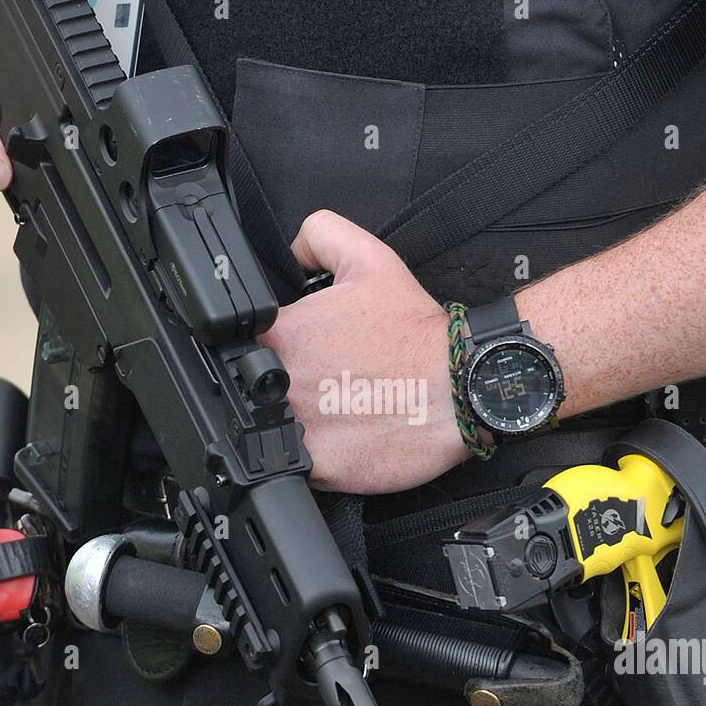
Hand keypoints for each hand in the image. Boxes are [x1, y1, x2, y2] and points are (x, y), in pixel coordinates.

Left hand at [260, 211, 468, 493]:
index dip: (275, 350)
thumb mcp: (369, 258)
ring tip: (336, 414)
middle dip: (284, 387)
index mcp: (281, 334)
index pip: (244, 345)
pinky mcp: (318, 468)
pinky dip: (314, 459)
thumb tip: (291, 252)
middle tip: (326, 384)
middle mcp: (281, 382)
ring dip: (296, 425)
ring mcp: (297, 428)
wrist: (461, 387)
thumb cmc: (417, 333)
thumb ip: (320, 237)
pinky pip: (297, 467)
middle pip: (257, 390)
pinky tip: (343, 440)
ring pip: (274, 431)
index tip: (305, 354)